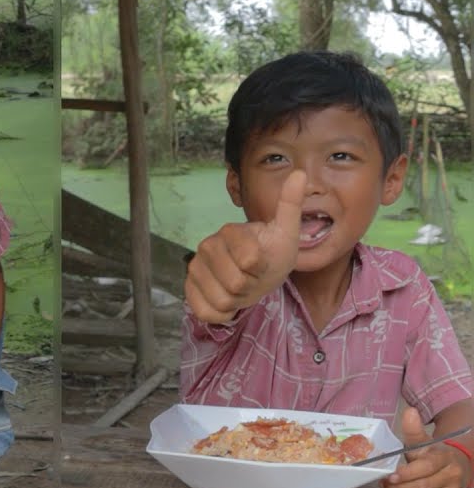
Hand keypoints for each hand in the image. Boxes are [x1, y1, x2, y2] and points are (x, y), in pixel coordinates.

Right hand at [185, 170, 305, 323]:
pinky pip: (205, 311)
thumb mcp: (287, 232)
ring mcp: (195, 268)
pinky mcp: (188, 288)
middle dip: (251, 288)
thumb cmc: (272, 253)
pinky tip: (228, 300)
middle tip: (254, 278)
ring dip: (238, 302)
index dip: (263, 270)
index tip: (263, 263)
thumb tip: (299, 173)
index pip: (250, 261)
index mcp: (230, 232)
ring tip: (242, 288)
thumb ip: (290, 204)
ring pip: (221, 301)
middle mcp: (206, 247)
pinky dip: (222, 314)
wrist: (256, 273)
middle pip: (235, 285)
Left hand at [383, 407, 470, 487]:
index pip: (425, 468)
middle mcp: (451, 476)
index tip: (389, 476)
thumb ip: (414, 430)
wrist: (457, 466)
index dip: (406, 474)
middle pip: (421, 487)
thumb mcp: (424, 441)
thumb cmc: (433, 454)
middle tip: (382, 486)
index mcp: (444, 458)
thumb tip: (409, 411)